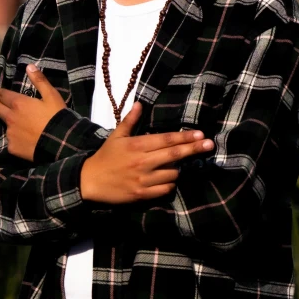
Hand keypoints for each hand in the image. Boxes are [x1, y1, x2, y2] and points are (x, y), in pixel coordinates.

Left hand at [0, 64, 65, 161]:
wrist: (60, 143)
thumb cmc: (56, 116)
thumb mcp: (52, 96)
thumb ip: (39, 81)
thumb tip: (29, 66)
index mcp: (19, 104)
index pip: (2, 95)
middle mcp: (11, 118)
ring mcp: (11, 133)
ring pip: (6, 125)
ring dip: (8, 122)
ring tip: (15, 123)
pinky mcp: (13, 147)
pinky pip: (12, 141)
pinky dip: (16, 138)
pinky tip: (24, 139)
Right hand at [80, 102, 213, 204]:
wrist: (89, 181)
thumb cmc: (105, 157)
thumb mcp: (116, 136)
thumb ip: (130, 121)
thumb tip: (140, 104)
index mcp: (137, 145)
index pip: (166, 140)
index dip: (185, 137)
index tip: (200, 134)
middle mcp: (142, 162)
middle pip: (174, 155)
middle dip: (194, 149)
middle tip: (209, 145)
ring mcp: (143, 179)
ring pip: (172, 174)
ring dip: (177, 169)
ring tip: (176, 165)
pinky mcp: (142, 194)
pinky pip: (165, 189)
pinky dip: (169, 184)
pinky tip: (168, 180)